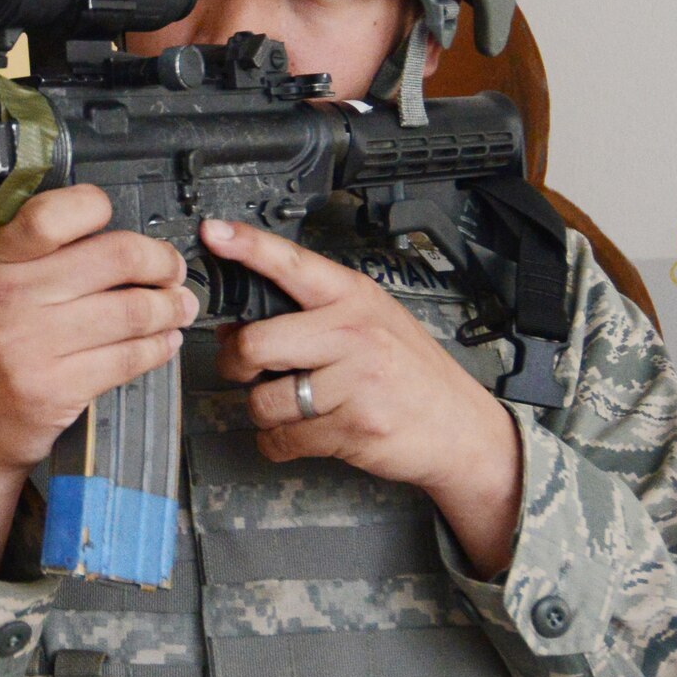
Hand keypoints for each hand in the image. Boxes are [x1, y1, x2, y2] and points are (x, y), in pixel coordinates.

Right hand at [0, 185, 195, 574]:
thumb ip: (29, 247)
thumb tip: (105, 224)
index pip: (54, 213)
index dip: (97, 207)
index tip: (118, 220)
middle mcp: (7, 294)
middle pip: (116, 255)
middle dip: (161, 261)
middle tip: (171, 269)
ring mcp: (32, 343)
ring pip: (134, 309)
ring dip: (171, 307)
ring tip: (178, 307)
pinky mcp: (58, 386)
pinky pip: (131, 357)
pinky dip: (159, 347)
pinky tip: (163, 342)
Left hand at [199, 217, 522, 573]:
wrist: (463, 430)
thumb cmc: (410, 373)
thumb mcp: (371, 323)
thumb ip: (309, 317)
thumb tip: (236, 324)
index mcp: (353, 298)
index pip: (293, 263)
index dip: (248, 246)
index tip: (214, 233)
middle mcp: (353, 333)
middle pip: (256, 344)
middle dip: (236, 364)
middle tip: (246, 370)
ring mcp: (355, 382)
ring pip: (263, 401)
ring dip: (263, 412)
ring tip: (290, 405)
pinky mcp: (353, 427)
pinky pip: (283, 439)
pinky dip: (279, 443)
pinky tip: (300, 432)